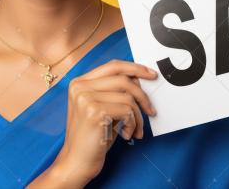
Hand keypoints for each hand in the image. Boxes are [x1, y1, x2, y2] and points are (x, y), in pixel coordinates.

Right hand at [52, 59, 157, 185]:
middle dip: (143, 96)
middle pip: (124, 79)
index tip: (152, 75)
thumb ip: (115, 91)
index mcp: (80, 82)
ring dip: (138, 116)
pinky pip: (127, 111)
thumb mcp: (102, 107)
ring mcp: (86, 98)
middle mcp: (80, 86)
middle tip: (151, 111)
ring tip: (136, 130)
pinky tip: (127, 135)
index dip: (135, 68)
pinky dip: (133, 124)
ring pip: (128, 96)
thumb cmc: (93, 137)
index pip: (113, 66)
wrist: (76, 162)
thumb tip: (140, 78)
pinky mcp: (94, 111)